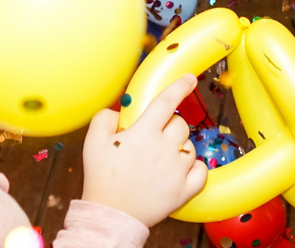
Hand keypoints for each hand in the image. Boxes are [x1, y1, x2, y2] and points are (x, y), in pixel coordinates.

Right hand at [78, 73, 209, 225]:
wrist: (110, 215)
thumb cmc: (101, 177)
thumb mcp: (93, 142)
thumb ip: (105, 118)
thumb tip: (120, 112)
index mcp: (144, 133)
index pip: (166, 101)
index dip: (180, 86)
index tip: (191, 78)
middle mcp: (164, 149)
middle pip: (180, 124)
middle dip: (170, 126)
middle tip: (154, 138)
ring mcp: (176, 171)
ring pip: (190, 147)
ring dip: (180, 148)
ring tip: (161, 159)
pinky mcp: (184, 191)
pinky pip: (201, 171)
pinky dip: (195, 168)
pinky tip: (182, 170)